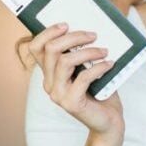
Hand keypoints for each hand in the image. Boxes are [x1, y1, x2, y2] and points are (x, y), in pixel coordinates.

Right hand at [30, 23, 124, 141]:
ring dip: (88, 52)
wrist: (108, 121)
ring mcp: (58, 94)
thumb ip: (81, 53)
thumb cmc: (100, 92)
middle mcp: (49, 83)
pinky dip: (99, 67)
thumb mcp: (88, 68)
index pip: (36, 48)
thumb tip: (89, 29)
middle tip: (93, 35)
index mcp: (50, 73)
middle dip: (74, 37)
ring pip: (65, 61)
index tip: (66, 24)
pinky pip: (83, 77)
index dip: (48, 32)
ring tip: (104, 51)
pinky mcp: (71, 103)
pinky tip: (109, 64)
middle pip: (51, 50)